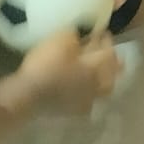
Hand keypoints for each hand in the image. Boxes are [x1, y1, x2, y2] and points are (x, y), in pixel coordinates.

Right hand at [0, 30, 120, 119]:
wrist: (28, 95)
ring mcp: (86, 101)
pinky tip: (85, 92)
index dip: (107, 41)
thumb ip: (75, 35)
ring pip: (103, 91)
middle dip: (114, 64)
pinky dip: (91, 94)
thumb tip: (82, 35)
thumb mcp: (59, 40)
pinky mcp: (73, 111)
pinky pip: (89, 102)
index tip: (104, 32)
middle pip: (112, 75)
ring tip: (102, 74)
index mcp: (95, 66)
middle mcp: (95, 85)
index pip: (108, 52)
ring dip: (105, 80)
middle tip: (113, 56)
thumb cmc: (45, 65)